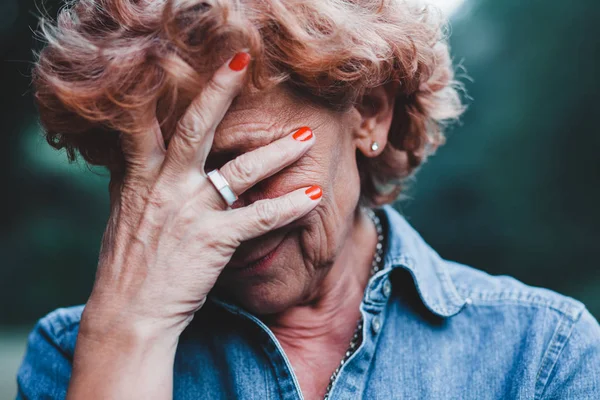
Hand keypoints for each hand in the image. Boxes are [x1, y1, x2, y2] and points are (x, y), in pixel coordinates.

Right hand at [81, 52, 320, 340]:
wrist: (128, 313)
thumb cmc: (127, 267)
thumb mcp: (123, 215)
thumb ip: (132, 181)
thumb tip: (132, 155)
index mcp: (140, 179)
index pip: (150, 123)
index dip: (168, 91)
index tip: (185, 70)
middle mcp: (164, 187)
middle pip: (195, 128)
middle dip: (219, 91)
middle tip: (243, 61)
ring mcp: (190, 212)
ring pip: (240, 170)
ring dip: (277, 151)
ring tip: (306, 136)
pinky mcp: (213, 240)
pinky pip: (259, 217)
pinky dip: (289, 205)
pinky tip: (313, 195)